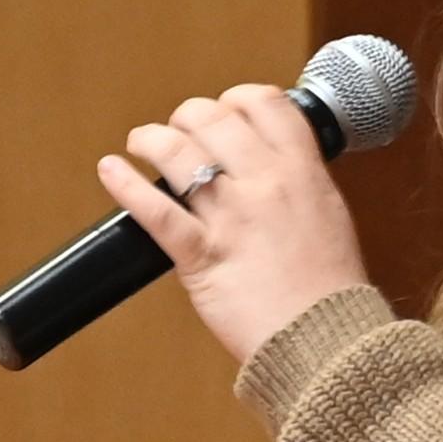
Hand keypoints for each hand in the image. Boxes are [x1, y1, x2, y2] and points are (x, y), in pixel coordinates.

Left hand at [105, 79, 372, 371]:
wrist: (327, 342)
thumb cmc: (331, 290)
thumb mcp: (330, 216)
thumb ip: (300, 184)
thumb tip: (273, 165)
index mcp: (303, 172)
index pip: (265, 103)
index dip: (237, 99)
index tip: (225, 108)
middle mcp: (266, 184)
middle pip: (213, 118)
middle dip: (187, 117)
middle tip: (180, 130)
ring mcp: (231, 218)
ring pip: (178, 153)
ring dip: (152, 139)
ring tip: (142, 143)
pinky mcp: (201, 256)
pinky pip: (155, 211)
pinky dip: (124, 185)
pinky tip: (111, 170)